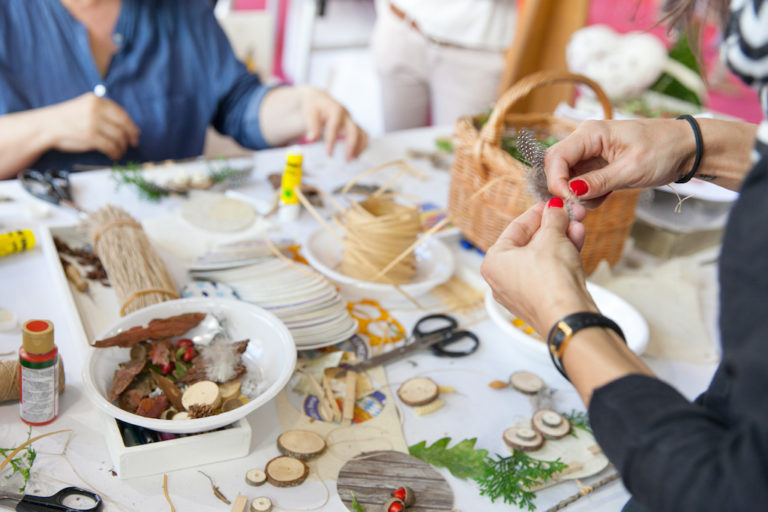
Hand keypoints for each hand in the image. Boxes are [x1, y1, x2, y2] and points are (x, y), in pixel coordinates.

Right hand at [46, 93, 139, 159]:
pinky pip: (110, 146)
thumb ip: (103, 113)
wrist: (46, 126)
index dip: (131, 125)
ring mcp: (93, 122)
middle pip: (123, 125)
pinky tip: (114, 156)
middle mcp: (96, 109)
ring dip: (122, 147)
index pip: (121, 113)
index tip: (136, 133)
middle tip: (133, 144)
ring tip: (120, 152)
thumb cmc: (66, 119)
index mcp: (96, 100)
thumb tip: (126, 127)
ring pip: (118, 137)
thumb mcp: (85, 108)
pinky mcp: (90, 136)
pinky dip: (115, 153)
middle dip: (131, 137)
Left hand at [300, 87, 366, 160]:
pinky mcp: (353, 125)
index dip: (332, 140)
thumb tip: (312, 139)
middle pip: (354, 130)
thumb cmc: (314, 106)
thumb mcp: (309, 112)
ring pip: (362, 133)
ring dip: (360, 146)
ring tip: (354, 158)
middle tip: (346, 159)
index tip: (329, 154)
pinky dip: (362, 145)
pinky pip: (362, 135)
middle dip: (351, 145)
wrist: (319, 99)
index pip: (335, 126)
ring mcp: (351, 120)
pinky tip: (356, 155)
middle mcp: (346, 115)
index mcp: (335, 109)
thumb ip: (312, 125)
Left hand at [481, 199, 596, 335]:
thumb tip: (555, 209)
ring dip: (562, 239)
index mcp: (493, 261)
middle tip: (568, 213)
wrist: (568, 315)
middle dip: (553, 226)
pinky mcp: (539, 301)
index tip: (550, 204)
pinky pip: (549, 272)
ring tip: (578, 224)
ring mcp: (521, 292)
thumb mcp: (552, 237)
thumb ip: (553, 218)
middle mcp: (502, 279)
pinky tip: (577, 241)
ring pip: (542, 257)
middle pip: (530, 243)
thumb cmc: (550, 280)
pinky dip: (562, 257)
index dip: (537, 213)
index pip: (515, 228)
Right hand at [545, 119, 694, 207]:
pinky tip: (606, 195)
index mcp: (591, 133)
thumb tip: (570, 193)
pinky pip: (580, 182)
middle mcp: (585, 140)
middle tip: (579, 208)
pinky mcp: (597, 165)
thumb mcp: (632, 170)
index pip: (556, 156)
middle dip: (563, 189)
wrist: (687, 148)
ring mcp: (590, 153)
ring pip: (567, 177)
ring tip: (602, 199)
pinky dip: (588, 194)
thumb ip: (598, 182)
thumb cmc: (664, 150)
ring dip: (577, 194)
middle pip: (556, 166)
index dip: (556, 181)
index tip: (568, 201)